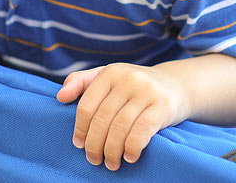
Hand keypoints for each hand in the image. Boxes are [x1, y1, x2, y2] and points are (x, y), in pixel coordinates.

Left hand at [56, 63, 187, 170]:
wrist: (175, 85)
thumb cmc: (133, 86)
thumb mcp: (108, 77)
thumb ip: (81, 83)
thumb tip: (60, 97)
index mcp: (110, 73)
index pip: (86, 105)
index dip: (80, 129)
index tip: (79, 145)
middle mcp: (128, 78)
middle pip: (102, 119)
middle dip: (94, 144)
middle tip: (93, 159)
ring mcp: (146, 91)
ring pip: (120, 128)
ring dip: (112, 151)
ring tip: (110, 163)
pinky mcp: (163, 105)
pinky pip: (141, 131)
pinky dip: (132, 148)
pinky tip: (129, 157)